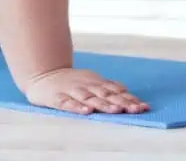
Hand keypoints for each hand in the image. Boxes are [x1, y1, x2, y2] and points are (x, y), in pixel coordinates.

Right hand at [25, 68, 149, 114]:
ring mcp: (72, 91)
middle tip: (135, 109)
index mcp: (95, 82)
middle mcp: (86, 86)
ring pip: (89, 98)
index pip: (115, 91)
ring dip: (103, 104)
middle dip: (121, 102)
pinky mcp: (57, 97)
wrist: (43, 75)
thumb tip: (127, 92)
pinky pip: (67, 102)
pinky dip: (77, 107)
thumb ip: (108, 86)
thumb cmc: (70, 81)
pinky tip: (86, 111)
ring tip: (115, 111)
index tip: (143, 107)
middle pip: (106, 95)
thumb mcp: (91, 80)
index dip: (129, 99)